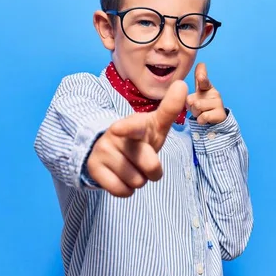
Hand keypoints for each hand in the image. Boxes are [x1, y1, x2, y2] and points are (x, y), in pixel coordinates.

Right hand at [86, 80, 187, 196]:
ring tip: (131, 167)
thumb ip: (170, 108)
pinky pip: (121, 191)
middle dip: (153, 170)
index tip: (117, 130)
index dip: (126, 128)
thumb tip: (181, 84)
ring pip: (136, 181)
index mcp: (135, 123)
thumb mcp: (156, 125)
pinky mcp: (94, 168)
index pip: (133, 125)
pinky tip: (121, 177)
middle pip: (150, 165)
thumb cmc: (141, 139)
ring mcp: (103, 151)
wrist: (113, 151)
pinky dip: (126, 189)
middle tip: (145, 161)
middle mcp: (115, 134)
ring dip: (139, 180)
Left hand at [186, 62, 226, 124]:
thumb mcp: (197, 93)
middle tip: (197, 108)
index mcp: (206, 87)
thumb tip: (201, 63)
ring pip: (197, 107)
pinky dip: (200, 120)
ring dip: (196, 113)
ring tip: (202, 113)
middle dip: (190, 106)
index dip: (201, 76)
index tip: (200, 72)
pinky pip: (203, 117)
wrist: (215, 122)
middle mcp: (214, 93)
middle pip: (192, 99)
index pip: (203, 80)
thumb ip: (197, 81)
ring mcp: (218, 103)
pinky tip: (205, 119)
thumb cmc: (203, 106)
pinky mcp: (220, 114)